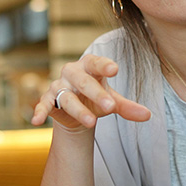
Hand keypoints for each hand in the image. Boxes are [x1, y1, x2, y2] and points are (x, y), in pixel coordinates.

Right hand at [31, 54, 150, 130]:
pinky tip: (37, 120)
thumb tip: (148, 115)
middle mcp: (72, 73)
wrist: (76, 108)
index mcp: (90, 66)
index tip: (115, 70)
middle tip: (110, 107)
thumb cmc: (96, 97)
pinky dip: (40, 111)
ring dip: (78, 109)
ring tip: (91, 122)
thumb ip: (128, 107)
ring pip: (67, 97)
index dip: (105, 65)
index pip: (97, 63)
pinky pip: (43, 104)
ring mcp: (59, 86)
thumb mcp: (112, 101)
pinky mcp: (48, 99)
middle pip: (84, 81)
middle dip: (97, 94)